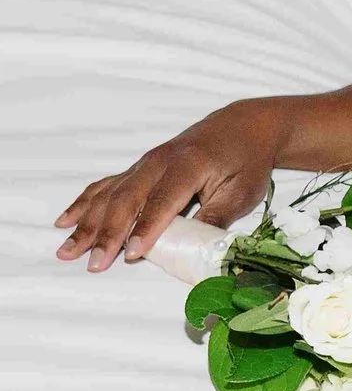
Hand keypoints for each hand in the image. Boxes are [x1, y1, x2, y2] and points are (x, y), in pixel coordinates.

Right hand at [56, 101, 279, 270]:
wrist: (242, 127)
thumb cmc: (246, 161)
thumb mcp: (242, 191)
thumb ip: (216, 218)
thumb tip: (198, 250)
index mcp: (188, 165)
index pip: (162, 202)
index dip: (145, 229)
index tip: (131, 254)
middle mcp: (159, 162)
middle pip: (126, 200)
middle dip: (108, 234)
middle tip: (94, 263)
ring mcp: (145, 163)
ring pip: (109, 195)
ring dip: (87, 224)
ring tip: (67, 249)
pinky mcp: (139, 168)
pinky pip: (105, 186)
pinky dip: (84, 203)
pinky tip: (66, 220)